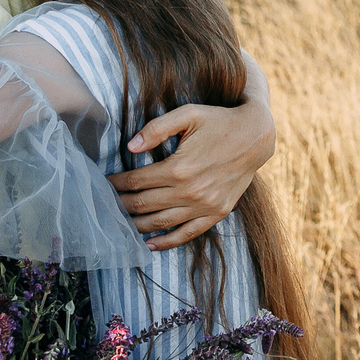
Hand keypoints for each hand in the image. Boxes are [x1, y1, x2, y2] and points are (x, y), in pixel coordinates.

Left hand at [111, 88, 276, 249]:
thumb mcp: (188, 114)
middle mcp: (190, 191)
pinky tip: (150, 244)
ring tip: (119, 224)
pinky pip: (188, 233)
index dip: (116, 184)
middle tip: (105, 205)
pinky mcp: (217, 213)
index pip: (136, 181)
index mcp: (179, 167)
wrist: (256, 136)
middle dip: (120, 205)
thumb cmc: (219, 121)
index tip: (103, 184)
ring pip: (161, 223)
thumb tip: (130, 146)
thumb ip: (157, 128)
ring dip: (136, 225)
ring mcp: (204, 206)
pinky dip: (167, 242)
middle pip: (144, 204)